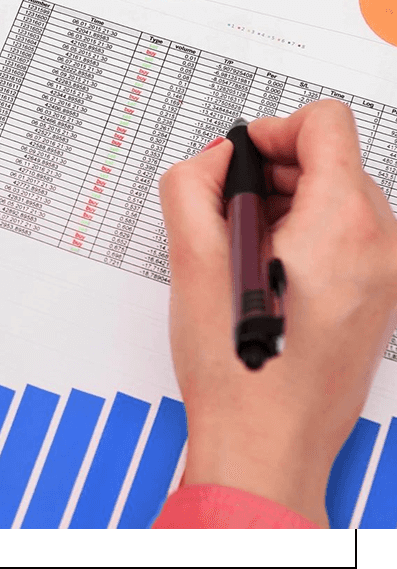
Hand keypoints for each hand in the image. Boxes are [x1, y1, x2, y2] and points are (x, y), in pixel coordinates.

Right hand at [158, 99, 396, 526]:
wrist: (267, 446)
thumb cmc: (240, 368)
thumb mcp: (192, 255)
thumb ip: (191, 183)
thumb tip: (214, 159)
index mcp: (343, 223)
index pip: (326, 123)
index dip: (274, 130)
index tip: (242, 158)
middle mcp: (380, 246)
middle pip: (331, 161)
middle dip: (274, 173)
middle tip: (228, 209)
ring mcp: (386, 277)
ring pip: (336, 200)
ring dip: (285, 206)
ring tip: (243, 250)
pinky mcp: (378, 301)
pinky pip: (344, 239)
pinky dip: (303, 237)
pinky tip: (264, 275)